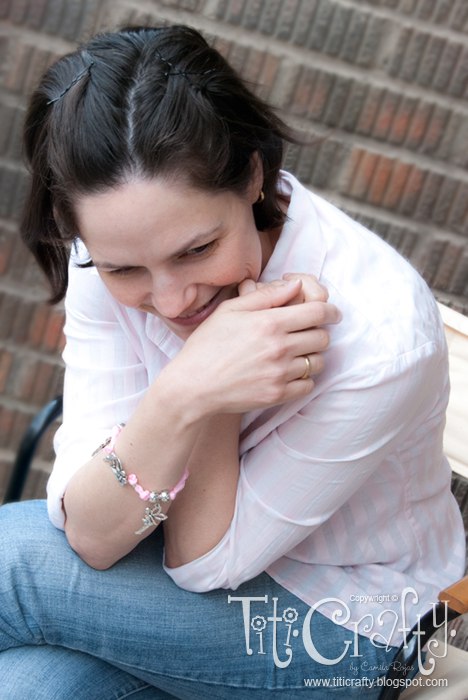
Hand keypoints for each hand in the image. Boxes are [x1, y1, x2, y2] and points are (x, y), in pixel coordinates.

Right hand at [163, 278, 340, 415]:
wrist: (193, 386)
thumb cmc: (207, 344)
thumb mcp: (231, 310)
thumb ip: (267, 296)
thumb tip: (296, 285)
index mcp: (270, 322)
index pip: (318, 312)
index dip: (329, 310)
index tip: (331, 313)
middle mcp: (279, 348)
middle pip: (322, 337)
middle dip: (318, 332)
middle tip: (307, 333)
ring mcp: (280, 373)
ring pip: (317, 362)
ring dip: (312, 356)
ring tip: (296, 354)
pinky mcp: (278, 395)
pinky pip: (308, 385)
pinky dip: (303, 378)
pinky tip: (288, 372)